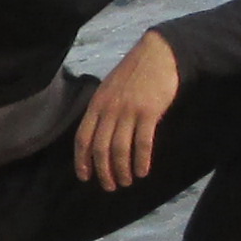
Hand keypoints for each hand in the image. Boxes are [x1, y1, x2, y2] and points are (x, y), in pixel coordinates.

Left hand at [73, 30, 177, 194]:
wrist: (158, 55)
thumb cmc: (134, 74)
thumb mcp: (109, 89)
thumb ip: (102, 111)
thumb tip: (97, 140)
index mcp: (96, 104)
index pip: (83, 137)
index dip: (82, 160)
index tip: (85, 176)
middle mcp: (109, 109)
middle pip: (100, 148)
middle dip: (103, 171)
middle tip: (110, 186)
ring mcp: (129, 110)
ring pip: (120, 149)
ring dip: (122, 170)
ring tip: (126, 181)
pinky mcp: (149, 112)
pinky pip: (142, 143)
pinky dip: (141, 161)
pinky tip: (142, 172)